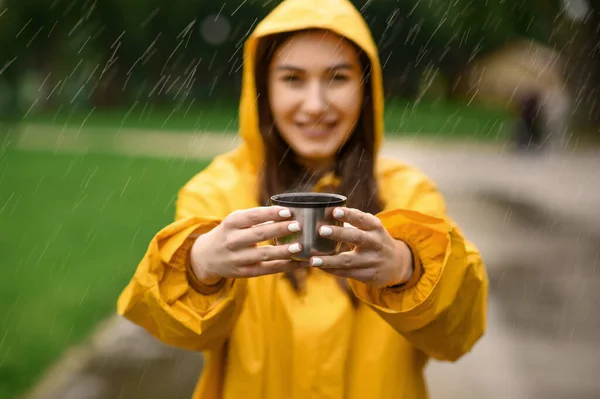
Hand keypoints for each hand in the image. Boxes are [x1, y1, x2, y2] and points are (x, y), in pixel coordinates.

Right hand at [190, 206, 306, 283]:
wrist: (206, 257)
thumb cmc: (229, 233)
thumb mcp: (236, 221)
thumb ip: (257, 217)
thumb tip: (288, 213)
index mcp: (232, 222)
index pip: (253, 216)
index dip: (270, 214)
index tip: (288, 211)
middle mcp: (233, 240)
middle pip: (259, 234)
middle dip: (279, 230)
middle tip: (298, 226)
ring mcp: (238, 258)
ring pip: (264, 254)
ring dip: (283, 251)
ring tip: (300, 247)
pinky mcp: (245, 272)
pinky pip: (268, 269)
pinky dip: (286, 266)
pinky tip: (301, 262)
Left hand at [311, 207, 413, 287]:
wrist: (397, 264)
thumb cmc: (374, 240)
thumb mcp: (371, 228)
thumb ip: (353, 221)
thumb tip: (324, 212)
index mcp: (375, 227)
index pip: (362, 219)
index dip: (349, 214)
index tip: (335, 211)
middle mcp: (376, 243)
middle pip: (357, 237)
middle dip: (339, 234)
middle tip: (321, 230)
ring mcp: (373, 260)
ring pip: (349, 260)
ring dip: (330, 261)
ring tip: (313, 260)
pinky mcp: (369, 275)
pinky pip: (348, 273)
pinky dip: (332, 270)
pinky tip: (320, 267)